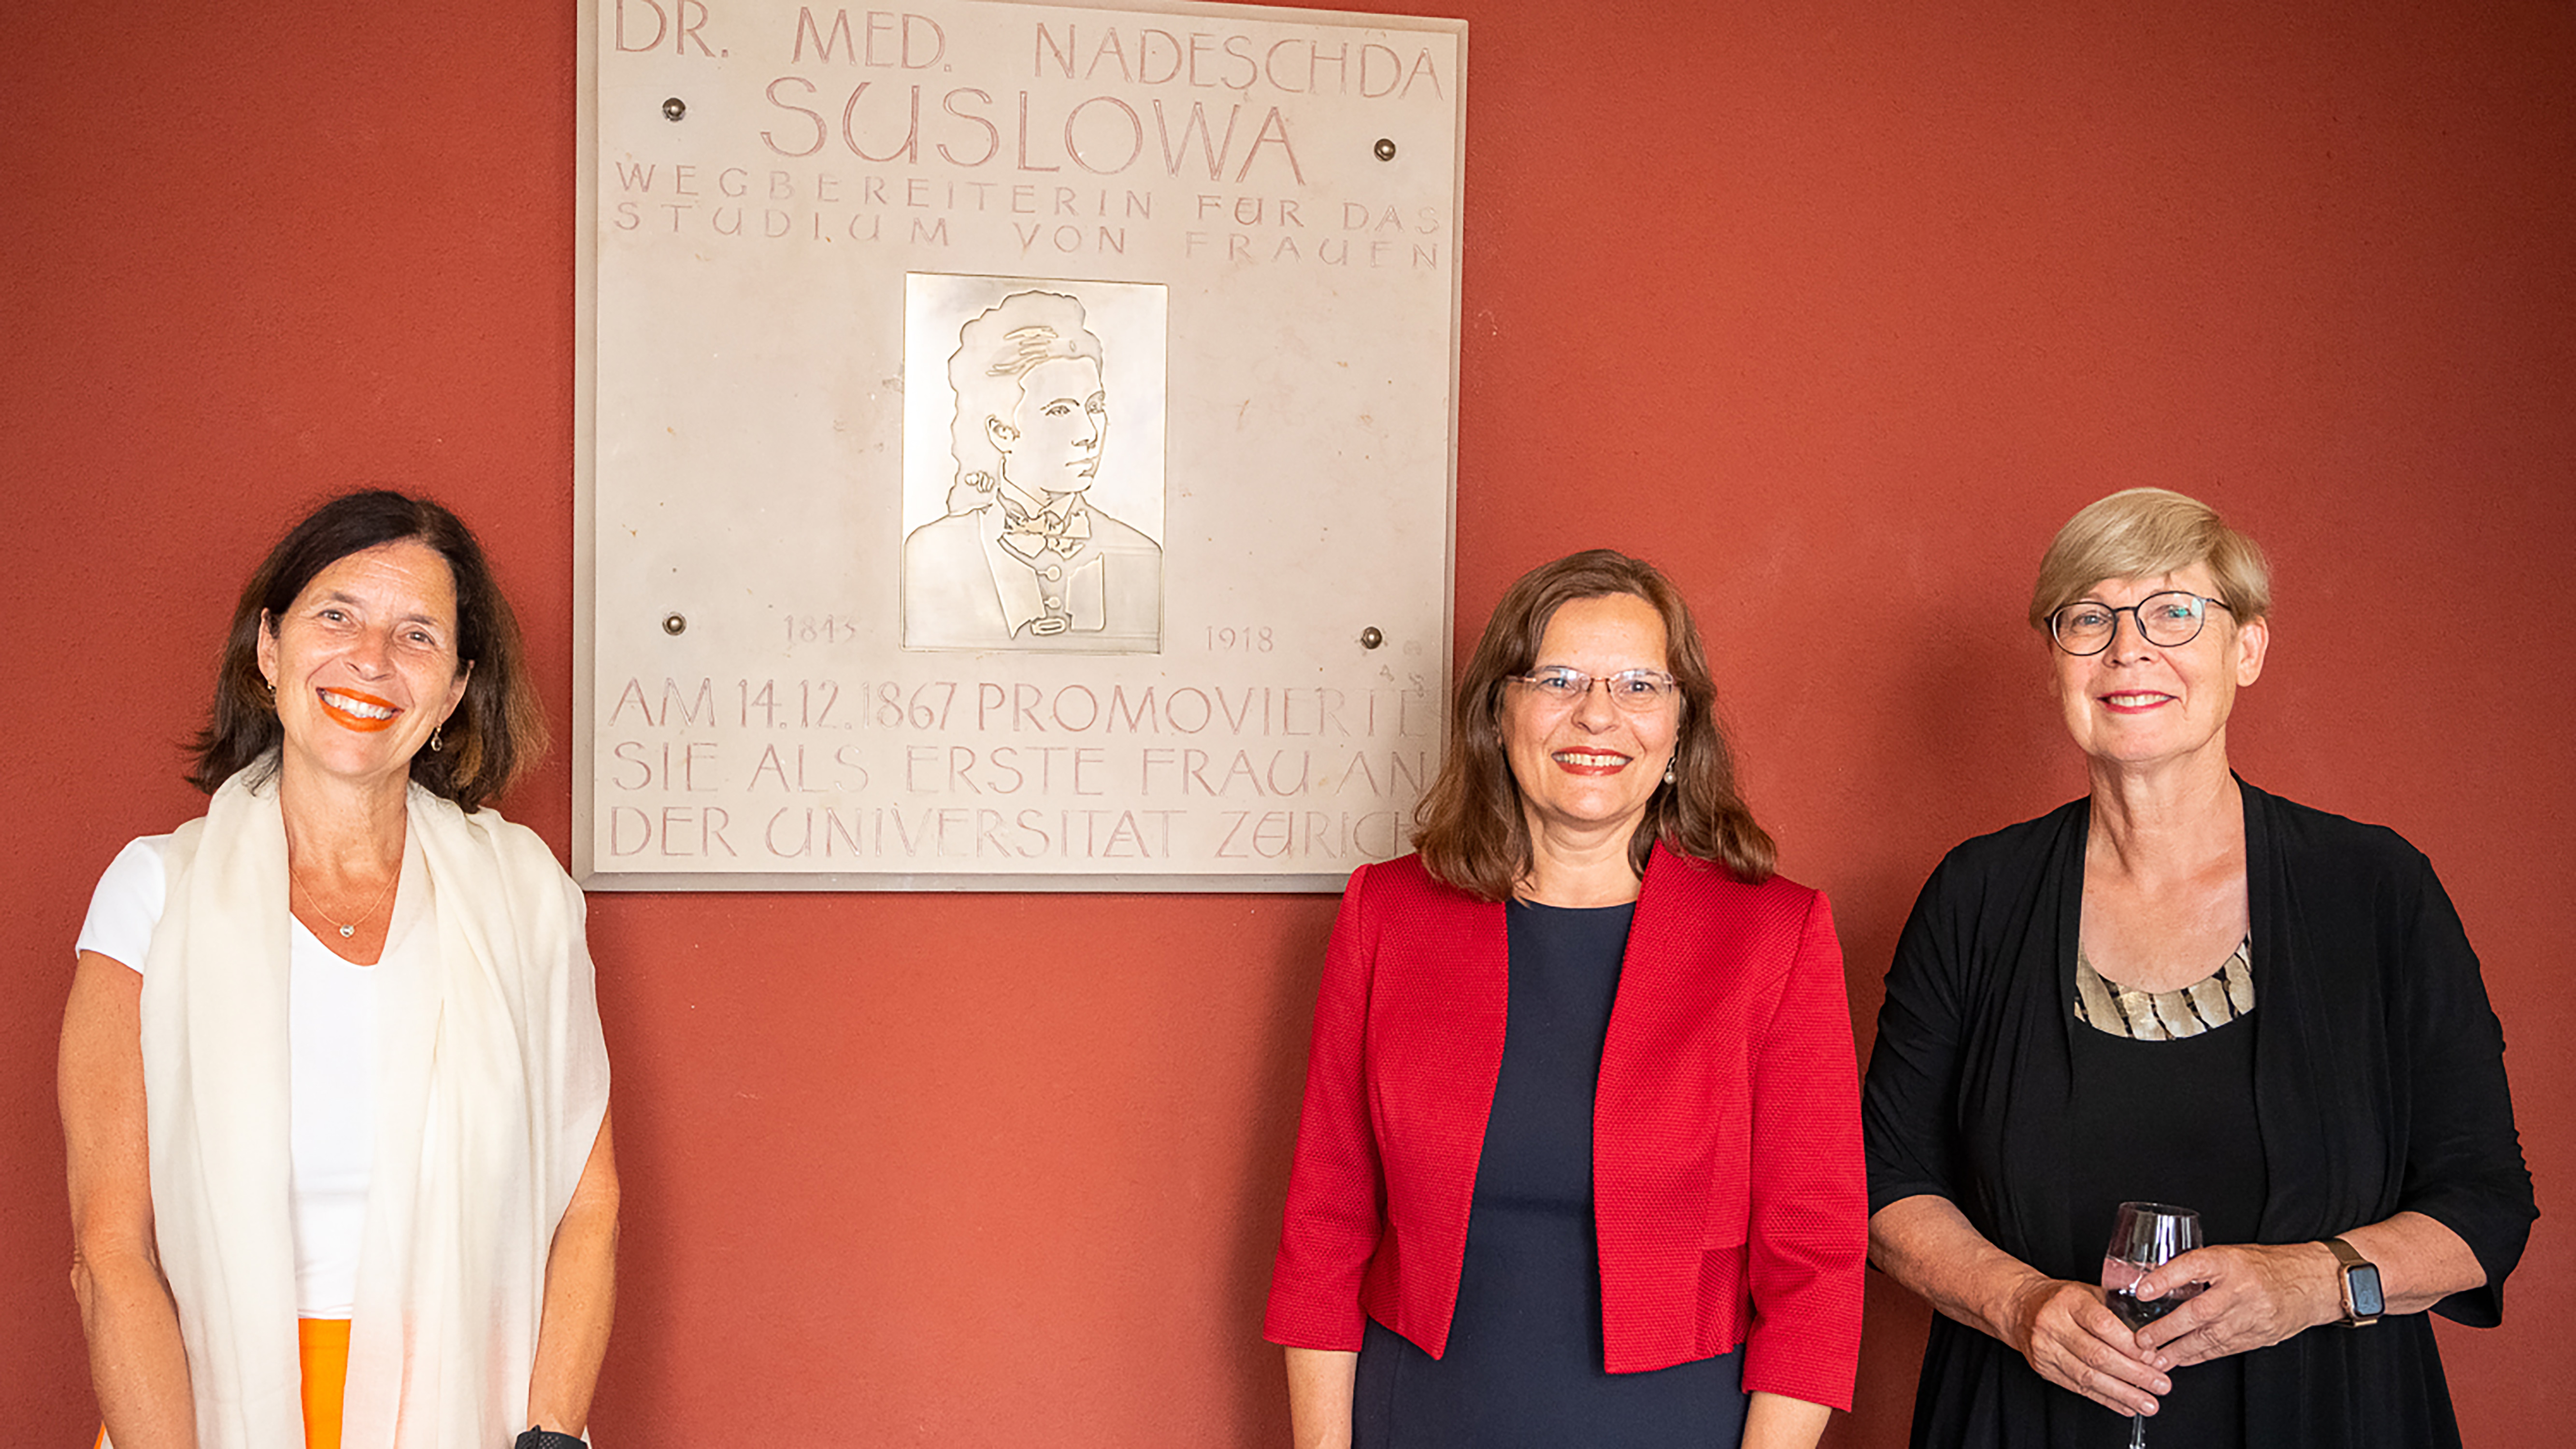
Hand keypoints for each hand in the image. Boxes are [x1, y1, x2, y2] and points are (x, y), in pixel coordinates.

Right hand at [2003, 1277, 2170, 1417]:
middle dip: (2134, 1374)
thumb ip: (2119, 1306)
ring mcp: (2046, 1349)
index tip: (2154, 1356)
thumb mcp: (2089, 1291)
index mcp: (2068, 1301)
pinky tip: (2126, 1406)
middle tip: (2161, 1384)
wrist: (2020, 1307)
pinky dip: (2106, 1400)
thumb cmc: (2061, 1299)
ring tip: (2149, 1403)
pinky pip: (2079, 1389)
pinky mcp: (2045, 1369)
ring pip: (2088, 1377)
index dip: (2130, 1345)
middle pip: (2097, 1355)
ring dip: (2123, 1393)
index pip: (2102, 1325)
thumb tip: (2157, 1328)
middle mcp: (2054, 1325)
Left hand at [2130, 1242, 2340, 1365]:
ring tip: (2155, 1358)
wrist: (2312, 1283)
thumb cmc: (2265, 1265)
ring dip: (2179, 1350)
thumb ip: (2198, 1268)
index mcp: (2230, 1261)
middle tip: (2142, 1340)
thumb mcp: (2230, 1254)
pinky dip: (2199, 1356)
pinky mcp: (2259, 1336)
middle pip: (2198, 1311)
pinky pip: (2223, 1349)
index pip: (2194, 1266)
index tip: (2142, 1290)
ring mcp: (2251, 1316)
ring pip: (2210, 1337)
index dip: (2166, 1278)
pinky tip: (2181, 1359)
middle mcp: (2240, 1289)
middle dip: (2167, 1329)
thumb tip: (2153, 1278)